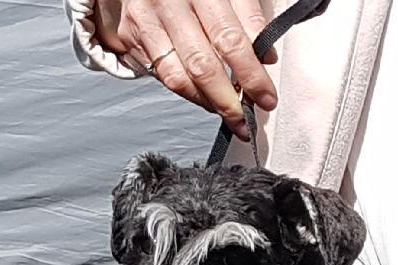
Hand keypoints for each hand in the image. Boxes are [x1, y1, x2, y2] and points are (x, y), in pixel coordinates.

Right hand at [94, 0, 277, 139]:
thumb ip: (250, 19)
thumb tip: (266, 59)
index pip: (230, 40)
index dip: (251, 75)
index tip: (267, 99)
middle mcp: (168, 2)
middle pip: (202, 65)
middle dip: (228, 101)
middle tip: (245, 121)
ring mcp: (145, 18)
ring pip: (178, 77)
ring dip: (207, 102)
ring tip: (227, 113)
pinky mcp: (130, 33)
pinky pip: (161, 75)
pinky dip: (187, 91)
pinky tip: (204, 96)